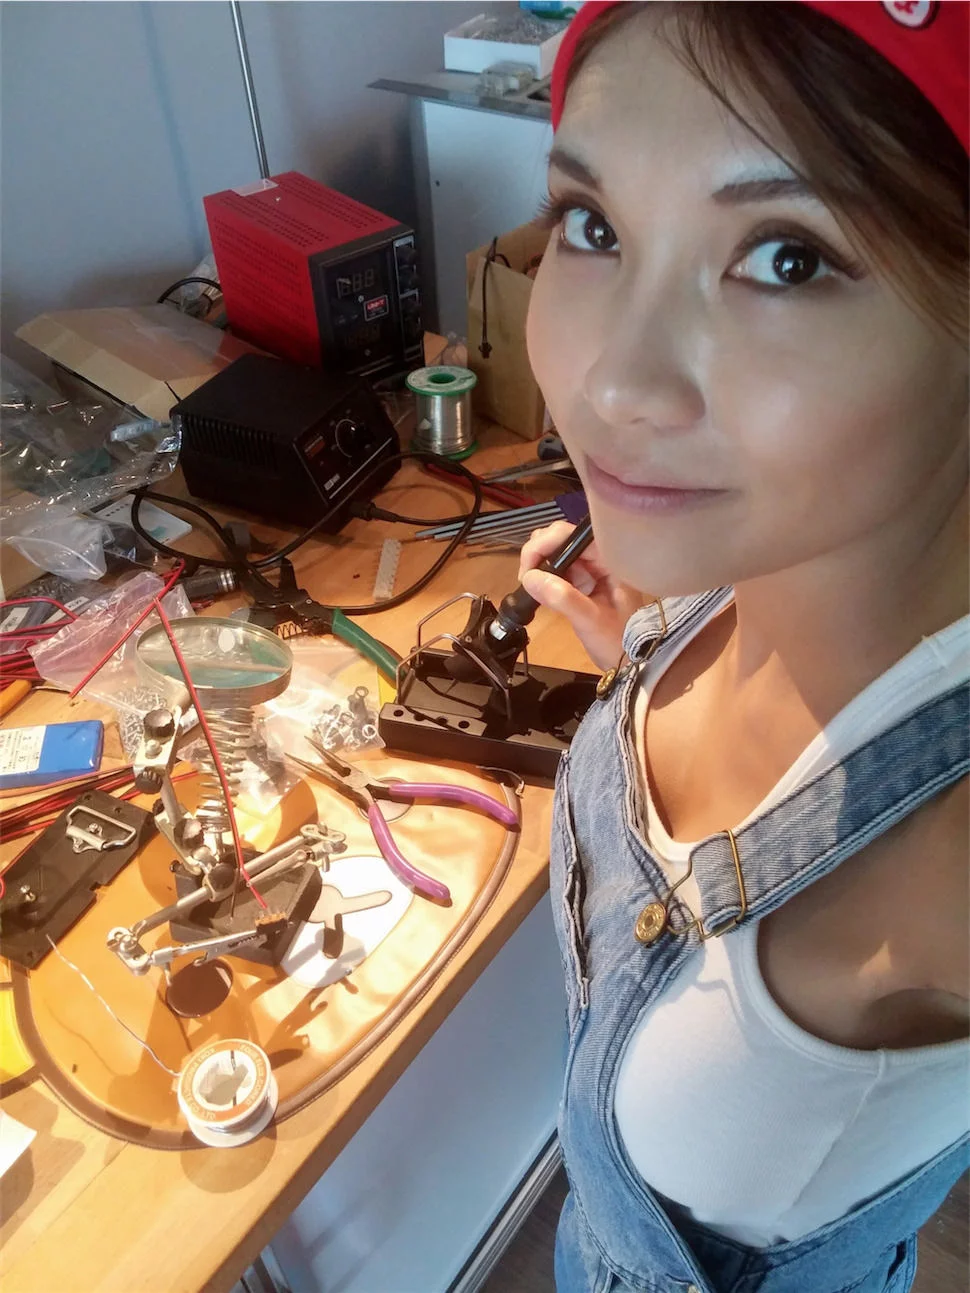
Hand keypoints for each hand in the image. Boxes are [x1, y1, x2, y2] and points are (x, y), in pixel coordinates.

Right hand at [518, 521, 645, 670]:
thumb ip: (562, 598)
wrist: (633, 664)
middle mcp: (601, 558)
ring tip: (530, 586)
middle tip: (526, 579)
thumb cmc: (619, 642)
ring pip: (557, 553)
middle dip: (539, 552)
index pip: (574, 535)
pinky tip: (538, 591)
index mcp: (610, 560)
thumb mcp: (590, 620)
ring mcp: (592, 570)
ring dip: (539, 564)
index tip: (528, 566)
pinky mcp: (583, 583)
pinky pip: (559, 570)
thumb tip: (530, 578)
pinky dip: (545, 577)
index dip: (547, 543)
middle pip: (562, 538)